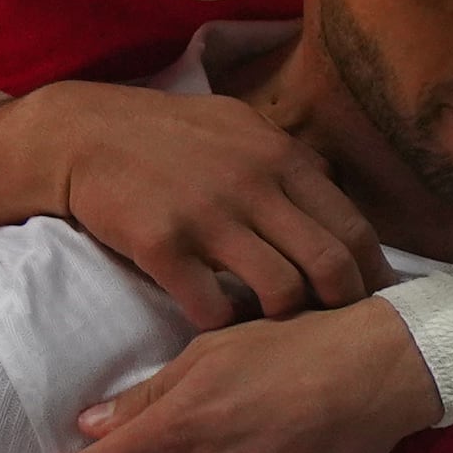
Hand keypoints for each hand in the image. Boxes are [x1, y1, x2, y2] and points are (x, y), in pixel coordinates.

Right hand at [25, 81, 383, 329]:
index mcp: (280, 156)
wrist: (82, 135)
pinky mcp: (164, 246)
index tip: (370, 299)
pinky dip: (224, 324)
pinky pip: (213, 308)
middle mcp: (253, 184)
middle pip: (329, 265)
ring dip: (284, 319)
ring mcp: (208, 216)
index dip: (370, 273)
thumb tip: (335, 188)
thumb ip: (289, 159)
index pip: (352, 227)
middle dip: (342, 305)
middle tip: (334, 326)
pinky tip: (218, 320)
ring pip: (281, 292)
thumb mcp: (239, 126)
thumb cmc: (167, 134)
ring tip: (274, 325)